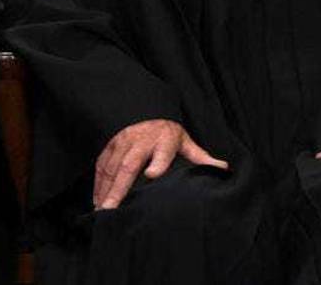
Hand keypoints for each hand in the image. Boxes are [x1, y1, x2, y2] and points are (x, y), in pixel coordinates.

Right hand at [93, 119, 227, 208]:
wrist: (145, 111)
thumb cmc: (167, 132)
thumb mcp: (185, 142)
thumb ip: (201, 157)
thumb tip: (224, 169)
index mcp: (163, 140)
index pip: (162, 153)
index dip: (157, 164)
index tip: (151, 176)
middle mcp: (140, 141)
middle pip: (129, 165)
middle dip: (119, 187)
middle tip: (112, 208)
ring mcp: (122, 143)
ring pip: (111, 167)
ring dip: (105, 189)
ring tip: (102, 209)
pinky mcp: (110, 145)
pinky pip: (101, 165)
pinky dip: (98, 183)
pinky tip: (97, 199)